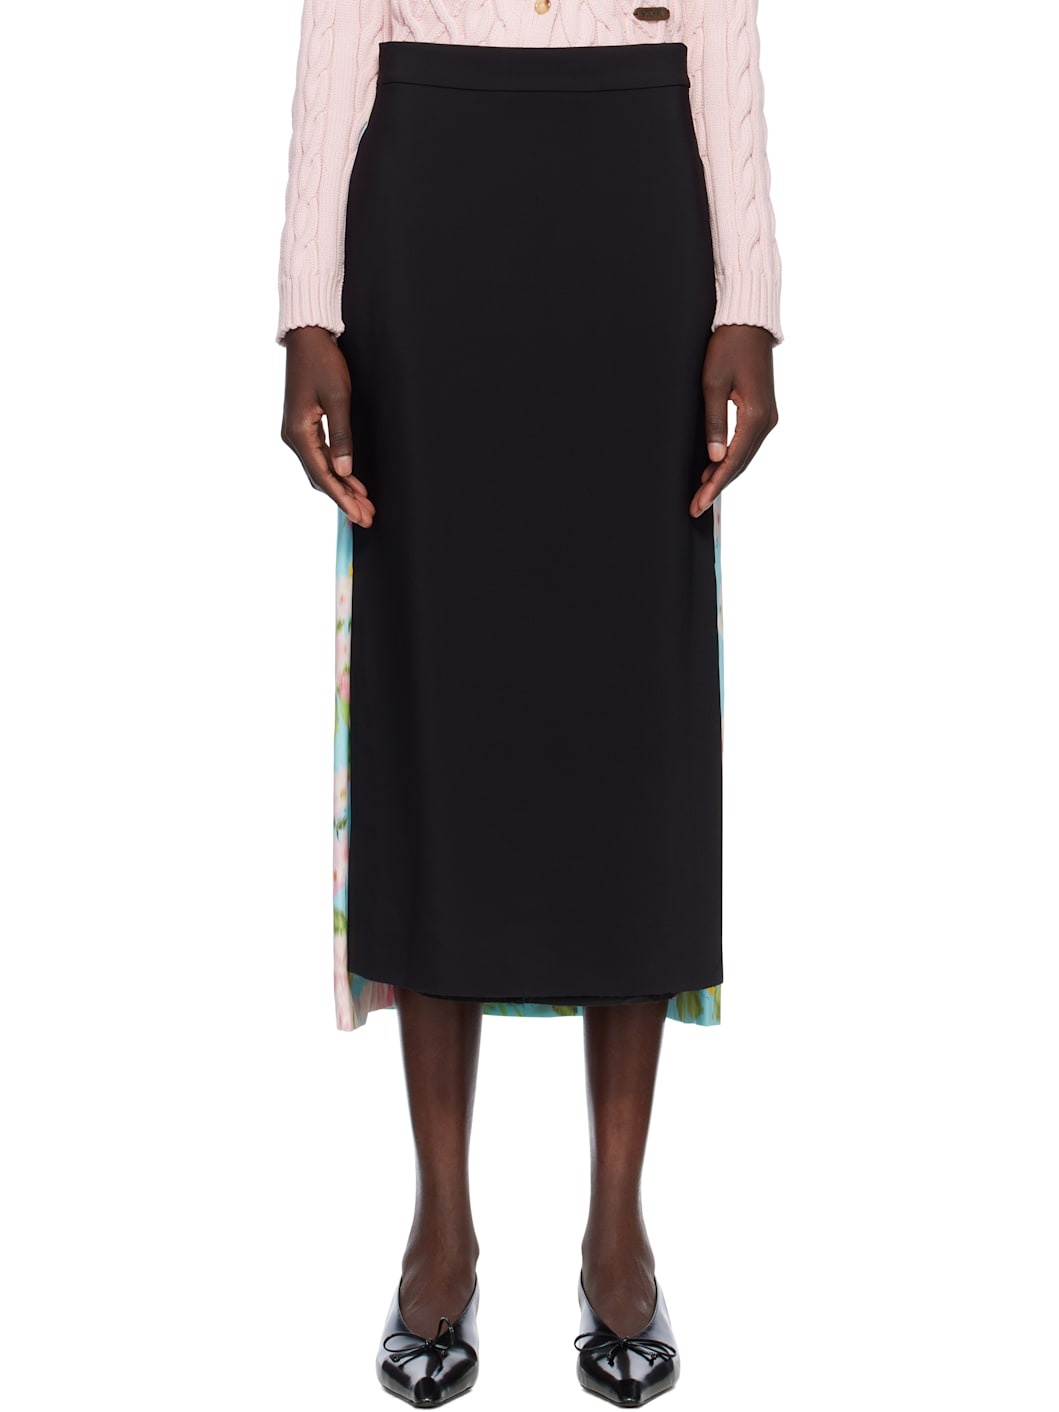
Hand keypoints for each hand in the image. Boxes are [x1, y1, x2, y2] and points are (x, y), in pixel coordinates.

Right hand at [280, 325, 375, 526]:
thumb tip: (344, 472)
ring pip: (322, 470)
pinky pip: (321, 458)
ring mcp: (297, 433)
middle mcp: (294, 437)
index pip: (323, 475)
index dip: (343, 498)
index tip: (360, 515)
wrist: (307, 338)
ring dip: (343, 488)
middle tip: (368, 518)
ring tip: (364, 506)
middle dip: (345, 499)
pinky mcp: (304, 427)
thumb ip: (342, 437)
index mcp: (299, 433)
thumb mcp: (338, 398)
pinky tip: (352, 483)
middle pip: (321, 478)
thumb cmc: (323, 362)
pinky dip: (337, 473)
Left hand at [690, 324, 777, 517]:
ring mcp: (767, 417)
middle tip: (695, 507)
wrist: (749, 323)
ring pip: (744, 457)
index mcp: (755, 416)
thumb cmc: (728, 347)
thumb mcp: (713, 383)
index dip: (714, 485)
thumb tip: (715, 458)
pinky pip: (746, 445)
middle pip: (740, 464)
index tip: (698, 502)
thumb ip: (714, 423)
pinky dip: (731, 460)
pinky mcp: (762, 412)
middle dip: (716, 487)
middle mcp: (766, 421)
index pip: (732, 461)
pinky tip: (715, 469)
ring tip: (701, 494)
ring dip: (723, 476)